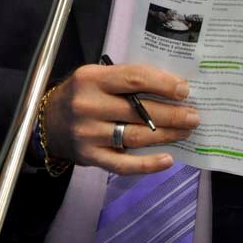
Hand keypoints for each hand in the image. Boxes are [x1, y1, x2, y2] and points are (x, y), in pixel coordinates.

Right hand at [43, 63, 199, 174]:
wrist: (48, 122)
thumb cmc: (82, 94)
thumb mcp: (97, 76)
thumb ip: (126, 80)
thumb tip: (170, 88)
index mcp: (92, 78)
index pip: (134, 78)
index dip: (162, 84)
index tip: (184, 90)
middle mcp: (89, 105)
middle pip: (139, 110)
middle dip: (172, 114)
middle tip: (194, 116)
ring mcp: (89, 133)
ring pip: (136, 136)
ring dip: (166, 136)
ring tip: (186, 132)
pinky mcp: (90, 157)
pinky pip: (123, 164)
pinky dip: (147, 165)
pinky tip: (167, 160)